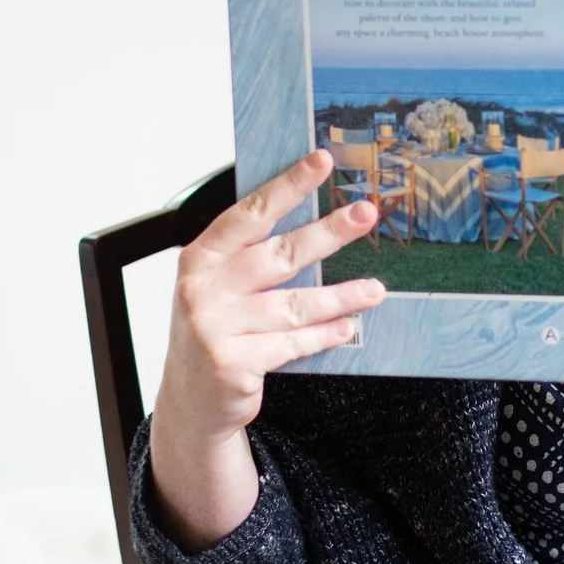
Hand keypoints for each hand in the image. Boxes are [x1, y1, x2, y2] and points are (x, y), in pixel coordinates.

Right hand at [149, 149, 382, 550]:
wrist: (190, 401)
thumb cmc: (212, 331)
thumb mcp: (217, 286)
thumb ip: (249, 255)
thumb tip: (312, 216)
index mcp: (200, 258)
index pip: (250, 213)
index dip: (288, 185)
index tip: (321, 162)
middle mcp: (204, 289)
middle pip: (280, 254)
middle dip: (329, 232)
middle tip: (365, 214)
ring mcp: (216, 328)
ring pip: (295, 305)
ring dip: (341, 296)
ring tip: (374, 290)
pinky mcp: (234, 363)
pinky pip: (293, 343)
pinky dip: (324, 335)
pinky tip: (347, 328)